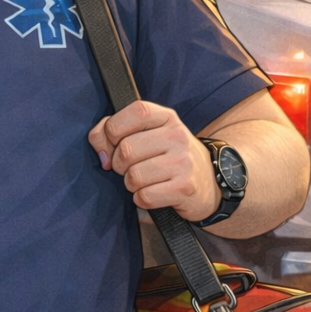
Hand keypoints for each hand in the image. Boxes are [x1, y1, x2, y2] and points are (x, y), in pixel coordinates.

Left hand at [88, 99, 218, 219]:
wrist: (209, 182)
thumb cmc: (168, 156)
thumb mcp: (148, 135)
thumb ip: (113, 132)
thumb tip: (101, 153)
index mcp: (166, 117)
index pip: (133, 112)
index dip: (113, 130)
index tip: (113, 144)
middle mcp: (177, 136)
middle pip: (126, 150)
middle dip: (119, 165)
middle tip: (130, 168)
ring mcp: (183, 162)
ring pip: (133, 176)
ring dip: (130, 184)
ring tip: (144, 181)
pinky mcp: (184, 188)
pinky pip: (144, 196)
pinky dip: (141, 199)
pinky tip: (153, 193)